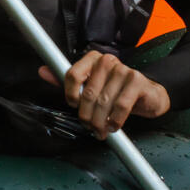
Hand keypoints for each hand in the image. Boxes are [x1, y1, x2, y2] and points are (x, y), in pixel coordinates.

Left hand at [39, 51, 170, 139]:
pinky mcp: (137, 81)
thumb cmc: (115, 91)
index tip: (73, 105)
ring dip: (101, 122)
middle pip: (88, 94)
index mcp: (92, 59)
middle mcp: (107, 61)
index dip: (70, 94)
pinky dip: (115, 120)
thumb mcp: (91, 85)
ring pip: (104, 102)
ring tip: (101, 130)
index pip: (72, 74)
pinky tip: (113, 126)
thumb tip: (42, 71)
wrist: (147, 95)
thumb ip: (69, 80)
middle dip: (87, 116)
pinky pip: (121, 105)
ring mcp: (123, 70)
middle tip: (90, 126)